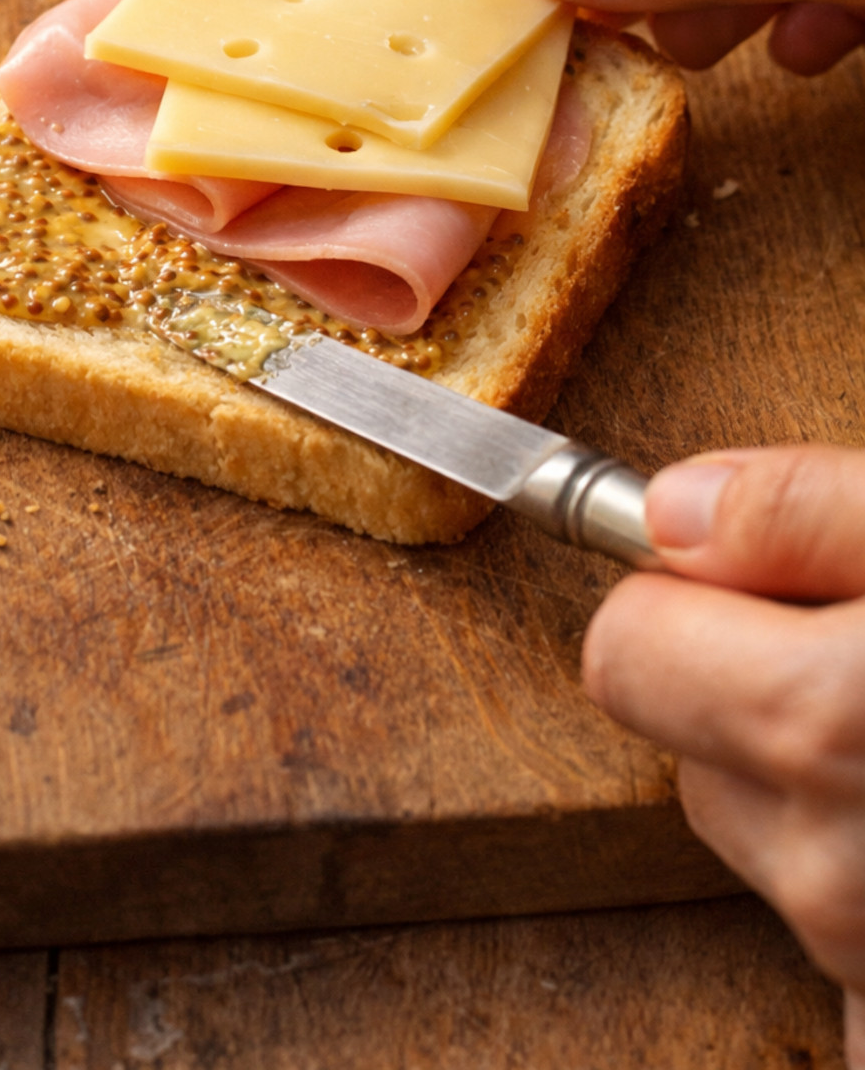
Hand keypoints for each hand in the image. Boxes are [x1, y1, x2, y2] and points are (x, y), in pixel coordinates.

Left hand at [584, 446, 864, 1064]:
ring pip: (764, 835)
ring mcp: (862, 957)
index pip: (623, 649)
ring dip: (821, 788)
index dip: (695, 603)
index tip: (772, 591)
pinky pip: (833, 932)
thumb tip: (677, 506)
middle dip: (757, 692)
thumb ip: (809, 511)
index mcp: (815, 723)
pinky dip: (859, 875)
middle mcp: (822, 862)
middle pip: (687, 747)